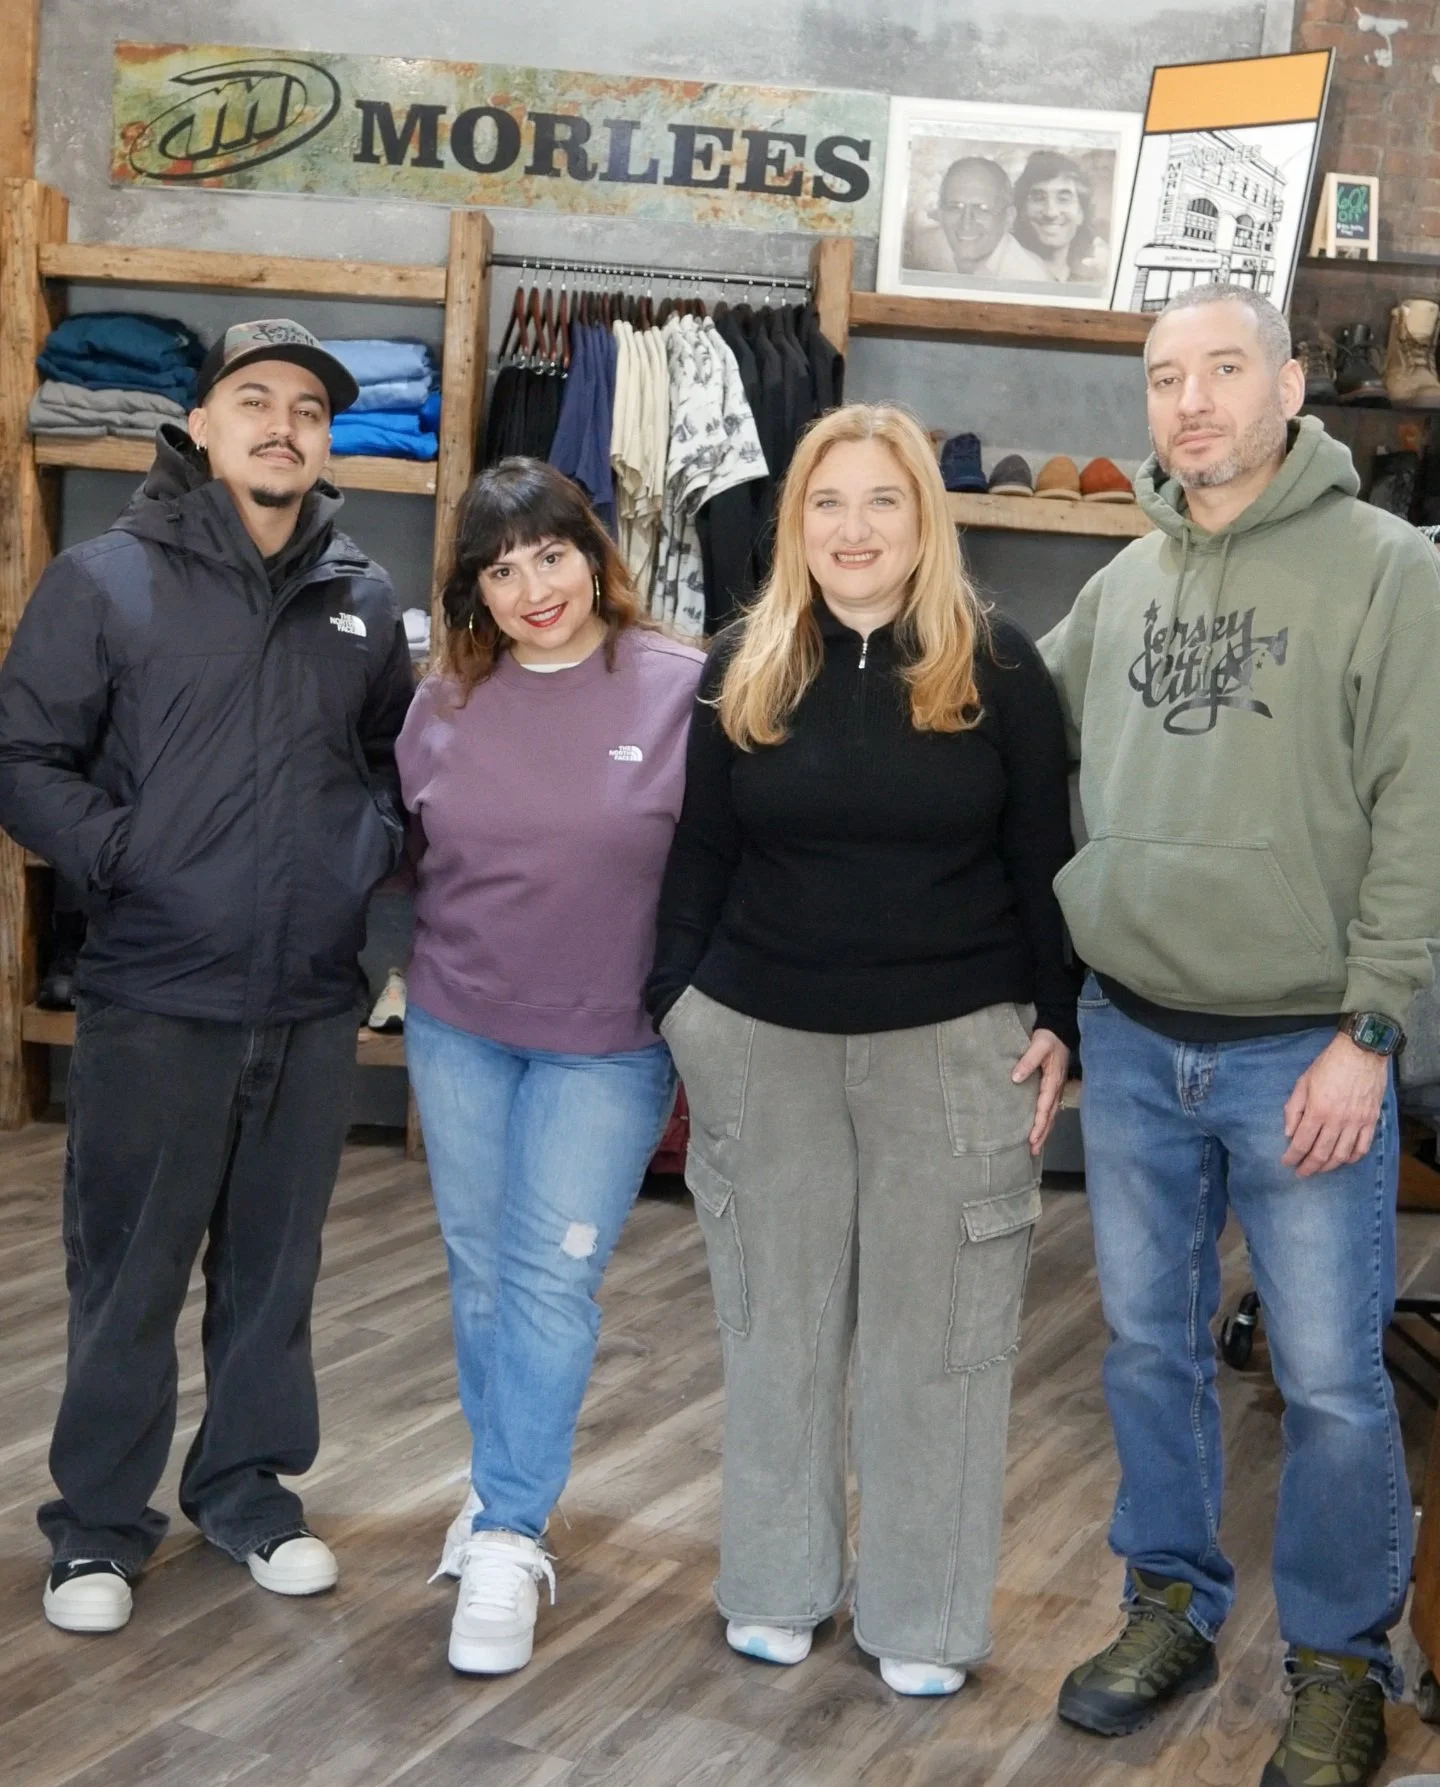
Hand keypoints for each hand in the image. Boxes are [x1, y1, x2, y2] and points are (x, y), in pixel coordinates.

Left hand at [1013, 1027, 1070, 1156]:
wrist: (1059, 1030)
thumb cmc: (1048, 1037)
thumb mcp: (1038, 1045)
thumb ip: (1027, 1061)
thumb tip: (1015, 1078)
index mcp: (1053, 1080)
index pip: (1045, 1107)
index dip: (1039, 1124)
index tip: (1032, 1138)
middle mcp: (1056, 1088)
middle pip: (1050, 1116)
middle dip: (1042, 1134)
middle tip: (1033, 1151)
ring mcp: (1056, 1088)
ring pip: (1051, 1114)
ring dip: (1044, 1131)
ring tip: (1035, 1146)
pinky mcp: (1053, 1086)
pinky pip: (1049, 1108)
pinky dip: (1045, 1121)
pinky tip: (1039, 1128)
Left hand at [1281, 1033, 1388, 1177]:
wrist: (1362, 1052)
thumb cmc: (1329, 1065)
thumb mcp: (1303, 1082)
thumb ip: (1294, 1109)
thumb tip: (1288, 1133)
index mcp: (1317, 1111)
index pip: (1302, 1142)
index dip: (1292, 1156)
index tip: (1286, 1163)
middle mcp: (1337, 1121)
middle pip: (1321, 1153)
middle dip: (1309, 1167)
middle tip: (1301, 1173)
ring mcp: (1356, 1123)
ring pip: (1342, 1155)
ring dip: (1328, 1166)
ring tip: (1319, 1169)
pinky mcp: (1371, 1121)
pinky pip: (1363, 1147)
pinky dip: (1352, 1158)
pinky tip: (1343, 1160)